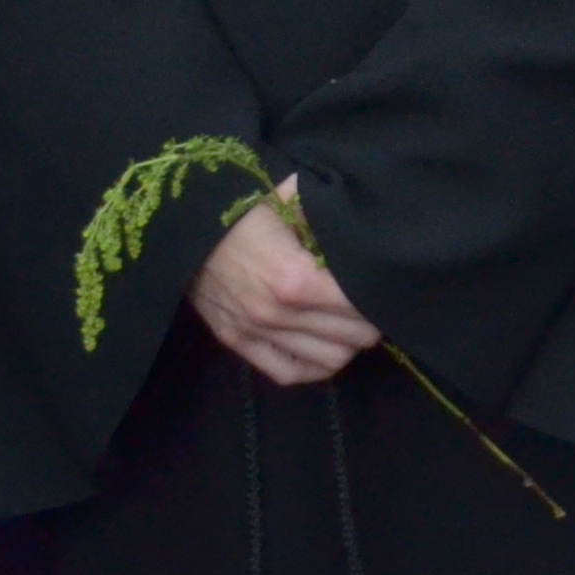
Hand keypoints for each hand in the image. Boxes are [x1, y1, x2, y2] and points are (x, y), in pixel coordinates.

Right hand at [191, 177, 382, 387]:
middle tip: (376, 306)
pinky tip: (325, 348)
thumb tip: (362, 221)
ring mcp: (257, 333)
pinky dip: (314, 366)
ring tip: (353, 325)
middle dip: (371, 322)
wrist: (185, 231)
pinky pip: (289, 372)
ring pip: (329, 360)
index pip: (358, 305)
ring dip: (348, 345)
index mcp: (298, 278)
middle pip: (352, 337)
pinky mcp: (238, 344)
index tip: (388, 287)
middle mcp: (279, 314)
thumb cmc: (245, 214)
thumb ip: (328, 214)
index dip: (379, 296)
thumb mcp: (292, 201)